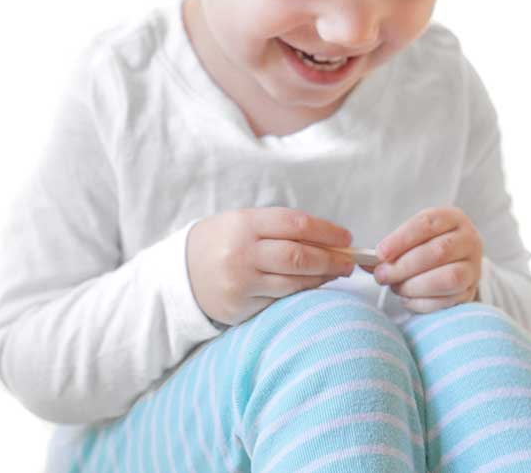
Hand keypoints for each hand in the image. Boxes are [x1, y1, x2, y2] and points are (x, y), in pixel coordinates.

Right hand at [186, 207, 353, 326]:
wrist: (181, 272)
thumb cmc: (223, 241)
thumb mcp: (244, 222)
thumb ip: (280, 228)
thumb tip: (329, 239)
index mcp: (245, 223)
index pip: (295, 224)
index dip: (326, 231)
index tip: (346, 237)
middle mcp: (242, 252)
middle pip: (298, 256)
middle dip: (330, 259)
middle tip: (349, 262)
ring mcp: (240, 282)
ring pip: (293, 282)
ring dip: (321, 279)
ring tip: (336, 274)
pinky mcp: (239, 307)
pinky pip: (279, 301)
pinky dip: (300, 294)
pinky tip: (311, 288)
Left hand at [361, 206, 482, 312]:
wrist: (455, 260)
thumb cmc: (427, 244)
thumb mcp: (412, 236)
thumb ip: (391, 247)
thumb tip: (365, 263)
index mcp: (453, 218)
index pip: (427, 224)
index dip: (402, 239)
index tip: (380, 253)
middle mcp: (469, 240)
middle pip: (438, 252)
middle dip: (404, 266)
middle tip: (381, 275)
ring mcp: (474, 268)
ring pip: (448, 278)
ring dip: (415, 286)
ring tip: (396, 287)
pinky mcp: (471, 292)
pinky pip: (448, 301)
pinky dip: (423, 303)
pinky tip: (407, 299)